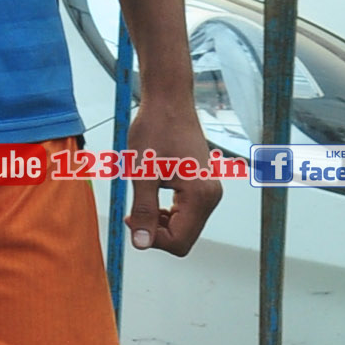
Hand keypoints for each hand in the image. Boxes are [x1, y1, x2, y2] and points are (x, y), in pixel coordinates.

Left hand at [126, 94, 221, 258]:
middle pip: (183, 238)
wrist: (169, 100)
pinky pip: (186, 212)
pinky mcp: (203, 185)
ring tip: (143, 197)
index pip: (179, 242)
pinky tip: (153, 193)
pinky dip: (167, 211)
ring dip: (160, 220)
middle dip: (156, 230)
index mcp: (200, 195)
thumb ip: (144, 211)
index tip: (133, 218)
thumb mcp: (142, 173)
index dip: (152, 238)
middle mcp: (211, 196)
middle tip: (134, 211)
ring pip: (184, 227)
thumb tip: (141, 243)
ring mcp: (209, 190)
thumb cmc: (155, 128)